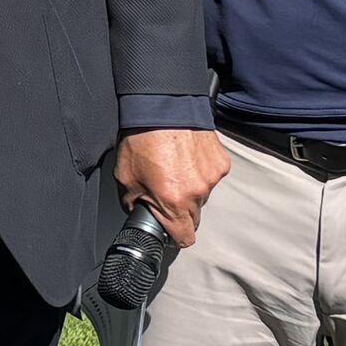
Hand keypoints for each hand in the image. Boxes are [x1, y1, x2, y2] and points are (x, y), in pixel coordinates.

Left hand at [116, 127, 231, 247]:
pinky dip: (200, 171)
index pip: (185, 238)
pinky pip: (211, 176)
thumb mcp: (125, 179)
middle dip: (179, 209)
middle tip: (165, 190)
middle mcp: (197, 193)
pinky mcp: (220, 162)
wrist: (161, 107)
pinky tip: (186, 158)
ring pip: (202, 195)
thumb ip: (133, 203)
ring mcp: (211, 177)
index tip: (170, 231)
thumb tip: (138, 212)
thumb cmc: (141, 139)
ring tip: (174, 168)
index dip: (175, 236)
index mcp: (173, 202)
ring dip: (190, 188)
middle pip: (193, 216)